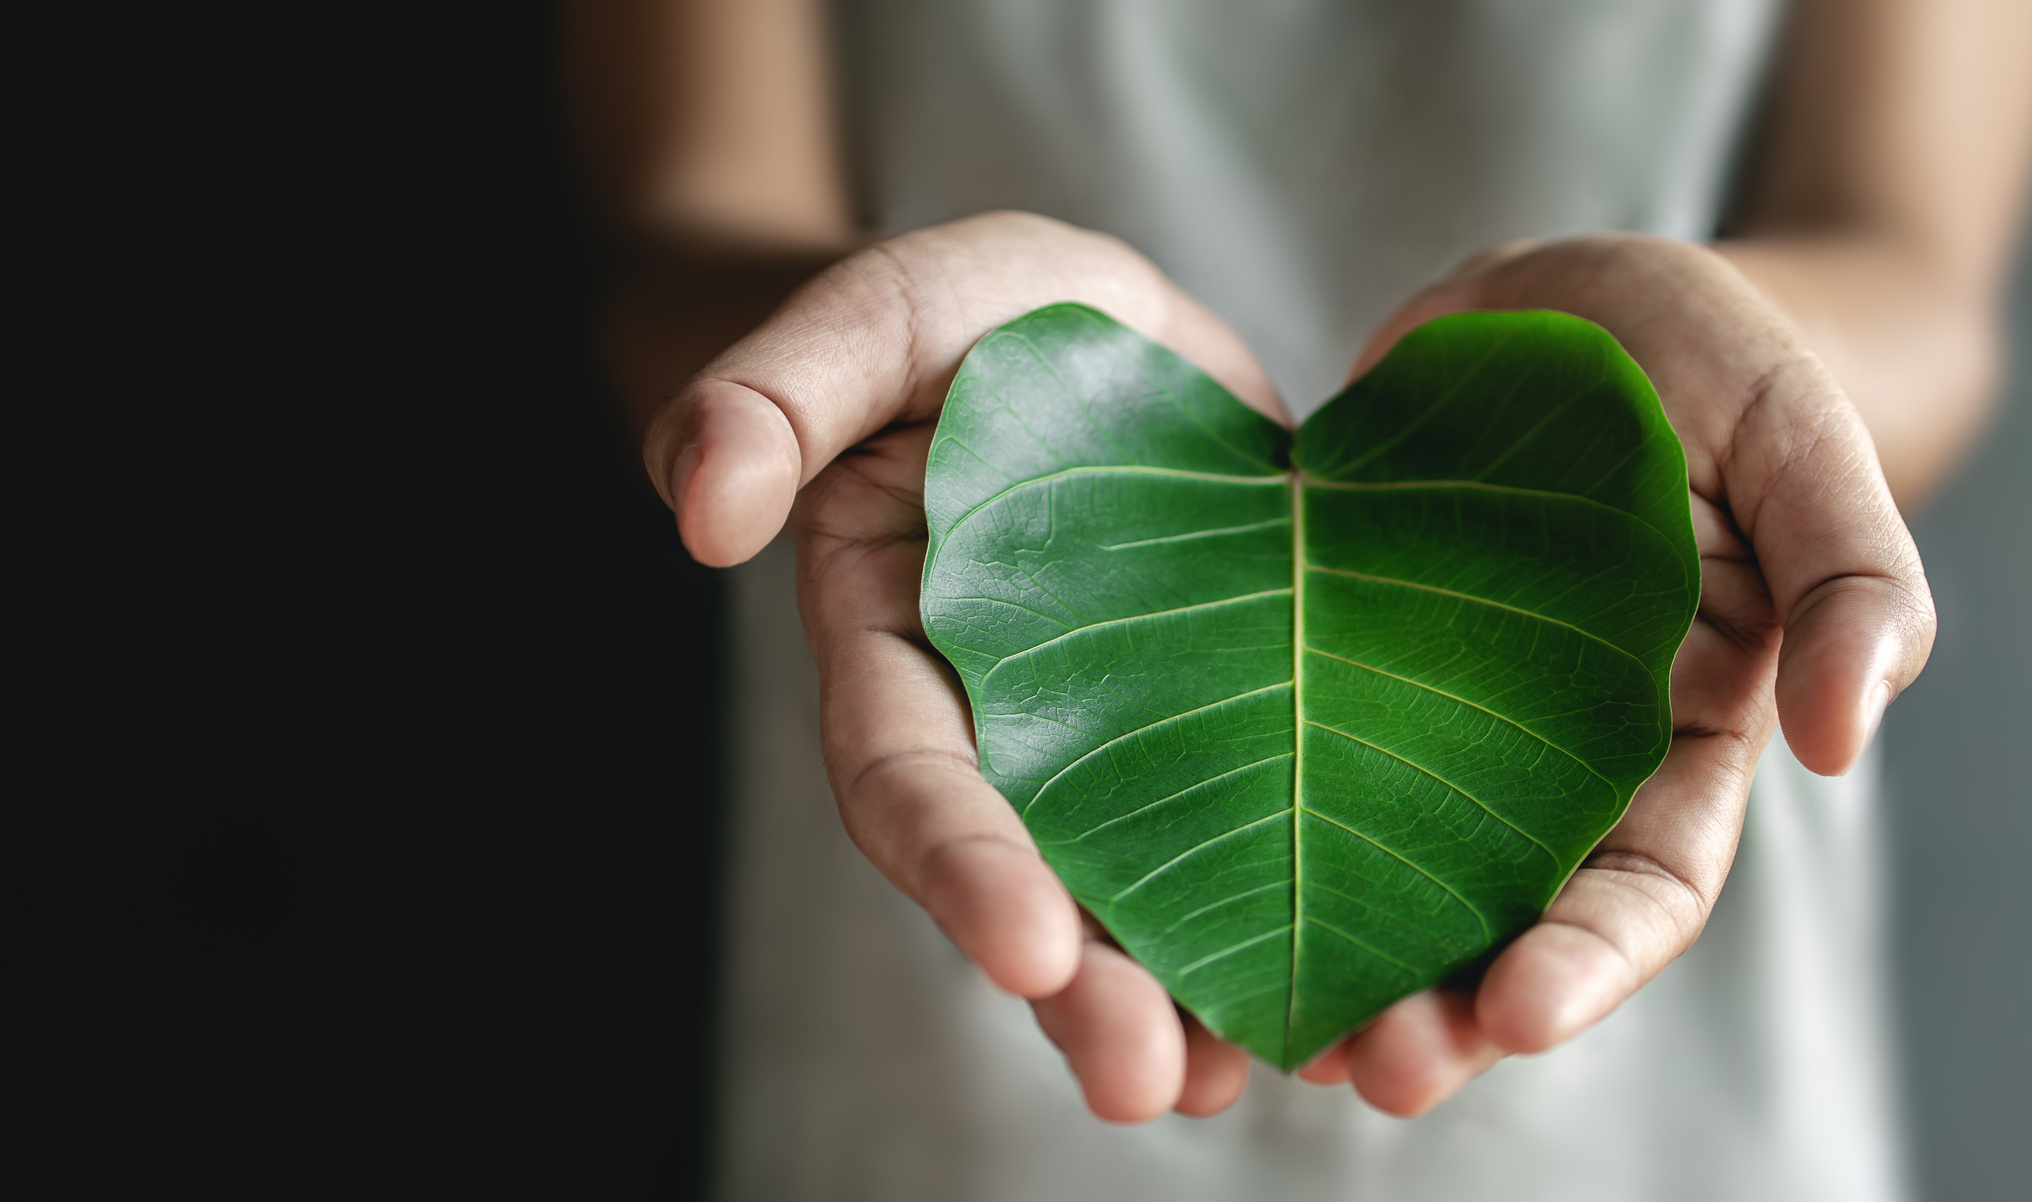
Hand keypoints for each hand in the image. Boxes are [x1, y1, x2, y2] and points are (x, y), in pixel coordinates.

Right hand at [647, 212, 1282, 1121]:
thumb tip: (695, 510)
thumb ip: (782, 387)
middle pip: (1021, 881)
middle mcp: (999, 726)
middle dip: (1080, 989)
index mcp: (896, 643)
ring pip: (1130, 900)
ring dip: (1177, 1004)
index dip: (960, 861)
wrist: (1099, 326)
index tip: (1027, 946)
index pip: (908, 773)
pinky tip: (1336, 1015)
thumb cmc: (974, 312)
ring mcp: (1113, 742)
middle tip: (1146, 1079)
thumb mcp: (885, 306)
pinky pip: (1242, 848)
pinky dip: (1277, 928)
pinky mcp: (1221, 732)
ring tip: (1236, 1081)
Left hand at [1289, 234, 1935, 1114]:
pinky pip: (1278, 756)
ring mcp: (1430, 715)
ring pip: (1382, 873)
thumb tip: (1856, 737)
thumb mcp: (1804, 438)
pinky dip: (1239, 835)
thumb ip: (1852, 574)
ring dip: (1337, 962)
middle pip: (1503, 921)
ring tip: (1272, 1036)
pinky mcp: (1325, 656)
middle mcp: (1550, 757)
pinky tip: (1175, 900)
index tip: (1519, 1016)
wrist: (1566, 288)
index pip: (1647, 885)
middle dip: (1446, 1013)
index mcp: (1679, 733)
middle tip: (1372, 1069)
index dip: (1590, 961)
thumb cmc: (1715, 358)